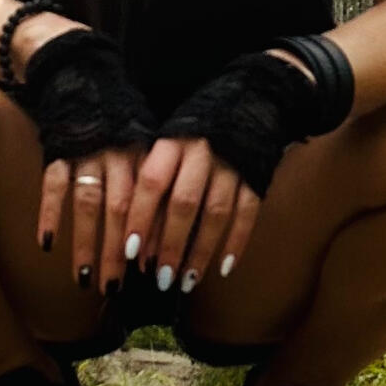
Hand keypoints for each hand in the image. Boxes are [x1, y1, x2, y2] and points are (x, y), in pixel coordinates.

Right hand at [37, 141, 144, 294]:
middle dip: (116, 251)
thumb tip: (154, 247)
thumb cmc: (121, 127)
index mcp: (143, 158)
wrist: (85, 78)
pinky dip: (50, 213)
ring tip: (83, 276)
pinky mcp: (58, 150)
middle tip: (112, 287)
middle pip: (119, 210)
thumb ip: (152, 192)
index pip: (150, 204)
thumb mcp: (145, 151)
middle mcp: (117, 156)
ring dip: (84, 242)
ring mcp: (86, 153)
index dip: (149, 238)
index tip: (147, 270)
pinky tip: (46, 243)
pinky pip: (53, 185)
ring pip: (87, 203)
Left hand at [124, 135, 261, 292]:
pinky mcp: (255, 176)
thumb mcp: (163, 148)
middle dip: (170, 244)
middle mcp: (202, 152)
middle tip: (160, 277)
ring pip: (216, 213)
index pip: (151, 182)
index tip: (130, 251)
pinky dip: (237, 242)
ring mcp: (232, 165)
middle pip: (184, 203)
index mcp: (172, 142)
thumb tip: (133, 244)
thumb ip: (148, 187)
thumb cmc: (190, 136)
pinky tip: (224, 267)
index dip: (140, 218)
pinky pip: (247, 213)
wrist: (243, 105)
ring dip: (201, 250)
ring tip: (188, 280)